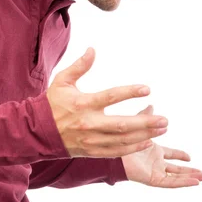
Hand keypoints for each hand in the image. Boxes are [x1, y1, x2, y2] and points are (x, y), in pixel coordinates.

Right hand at [46, 48, 168, 157]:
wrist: (36, 133)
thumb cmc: (51, 104)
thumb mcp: (62, 81)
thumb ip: (79, 66)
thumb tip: (93, 50)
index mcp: (83, 104)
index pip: (110, 96)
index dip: (129, 92)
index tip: (147, 89)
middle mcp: (89, 123)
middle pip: (122, 124)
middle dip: (145, 122)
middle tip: (165, 119)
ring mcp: (92, 140)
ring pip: (123, 140)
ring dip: (145, 135)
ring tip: (162, 129)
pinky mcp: (92, 151)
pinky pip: (116, 151)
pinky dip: (133, 147)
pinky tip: (148, 141)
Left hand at [122, 107, 201, 187]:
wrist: (112, 152)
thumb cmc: (122, 140)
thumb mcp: (138, 126)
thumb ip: (146, 117)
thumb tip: (151, 105)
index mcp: (153, 151)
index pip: (170, 154)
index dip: (180, 155)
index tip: (189, 157)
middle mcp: (155, 162)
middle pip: (176, 168)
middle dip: (189, 171)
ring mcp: (155, 171)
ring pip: (176, 176)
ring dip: (189, 177)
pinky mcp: (153, 179)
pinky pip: (171, 182)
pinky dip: (183, 182)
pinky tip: (194, 182)